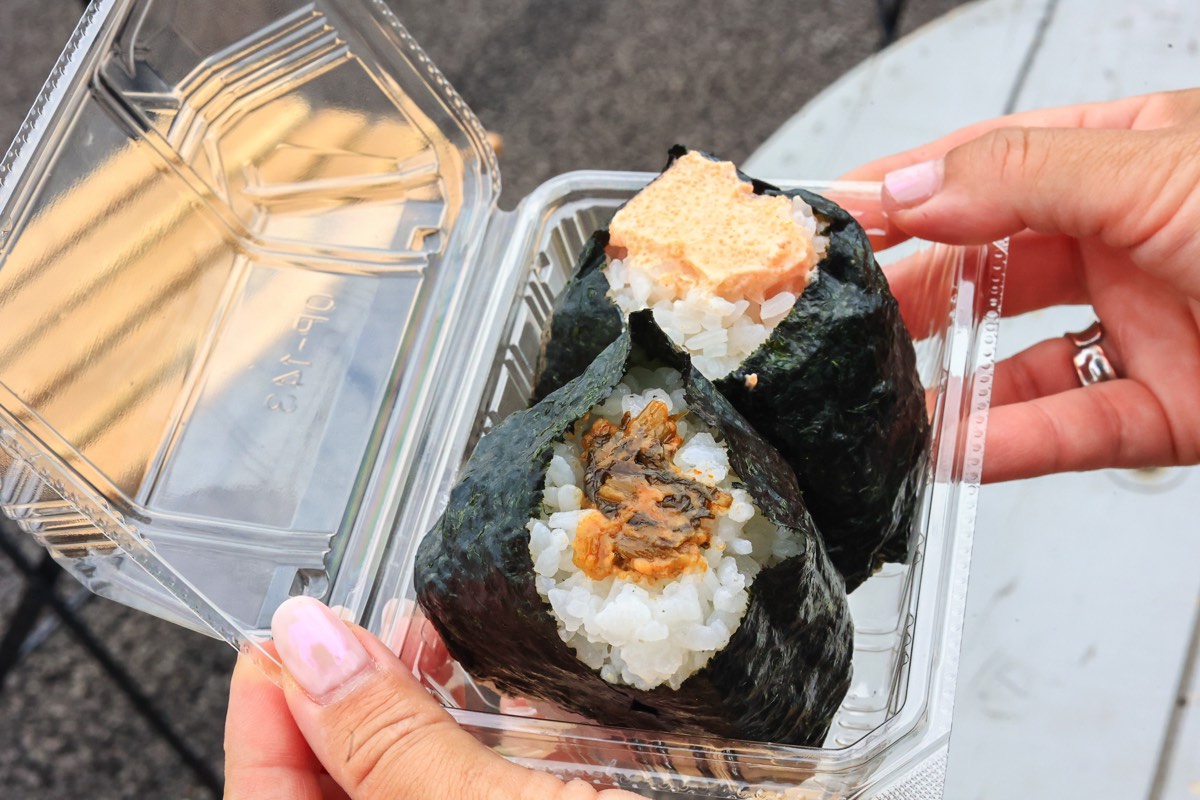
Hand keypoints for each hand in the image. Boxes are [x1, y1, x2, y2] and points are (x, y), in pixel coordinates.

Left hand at [224, 596, 644, 798]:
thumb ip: (388, 743)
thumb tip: (305, 645)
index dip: (262, 717)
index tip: (278, 633)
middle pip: (341, 790)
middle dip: (346, 700)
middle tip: (366, 622)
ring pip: (416, 782)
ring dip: (417, 709)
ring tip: (435, 638)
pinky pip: (484, 789)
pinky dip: (488, 736)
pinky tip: (512, 691)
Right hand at [844, 89, 1199, 481]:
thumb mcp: (1160, 170)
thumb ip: (1020, 176)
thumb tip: (908, 184)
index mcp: (1129, 155)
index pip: (986, 165)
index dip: (903, 190)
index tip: (832, 218)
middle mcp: (1131, 238)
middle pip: (990, 267)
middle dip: (913, 293)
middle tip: (840, 318)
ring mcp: (1149, 324)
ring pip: (1022, 359)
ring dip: (949, 384)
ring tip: (880, 399)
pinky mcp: (1172, 408)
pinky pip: (1073, 427)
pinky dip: (1010, 442)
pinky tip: (954, 448)